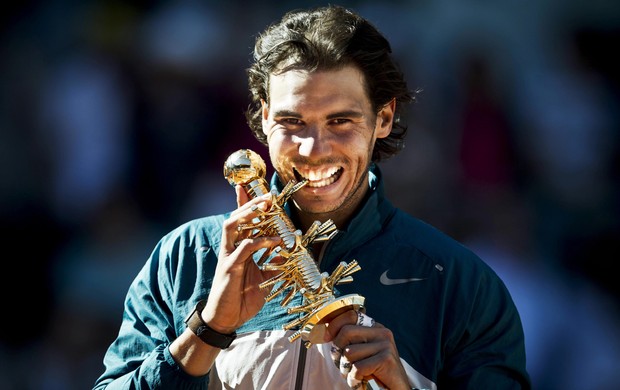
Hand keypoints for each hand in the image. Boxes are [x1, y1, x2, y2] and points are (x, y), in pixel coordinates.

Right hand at [201, 185, 282, 333]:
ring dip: (249, 214)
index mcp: (238, 247)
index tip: (257, 189)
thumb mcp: (264, 278)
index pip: (241, 219)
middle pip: (236, 216)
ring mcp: (228, 255)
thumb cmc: (242, 299)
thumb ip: (274, 263)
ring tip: (265, 208)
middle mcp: (230, 247)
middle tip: (268, 196)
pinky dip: (260, 241)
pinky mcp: (229, 267)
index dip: (246, 202)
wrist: (226, 319)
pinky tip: (274, 241)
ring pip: (232, 225)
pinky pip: (244, 248)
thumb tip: (289, 252)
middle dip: (251, 203)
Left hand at [324, 310, 409, 388]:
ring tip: (355, 375)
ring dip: (346, 369)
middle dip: (338, 351)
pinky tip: (361, 381)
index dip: (334, 325)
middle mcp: (382, 332)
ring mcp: (385, 345)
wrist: (397, 389)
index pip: (351, 315)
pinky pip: (357, 368)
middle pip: (346, 332)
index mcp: (376, 327)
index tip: (325, 337)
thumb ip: (350, 340)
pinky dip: (354, 379)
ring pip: (349, 353)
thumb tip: (326, 332)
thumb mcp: (363, 352)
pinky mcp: (386, 359)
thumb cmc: (376, 372)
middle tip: (342, 365)